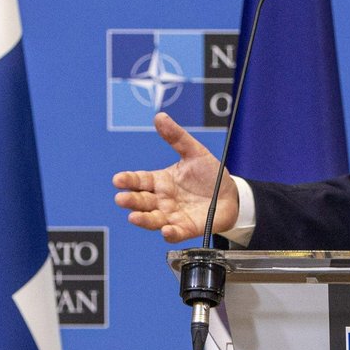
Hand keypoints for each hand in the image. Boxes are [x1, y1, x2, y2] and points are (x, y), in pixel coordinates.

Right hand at [111, 112, 239, 241]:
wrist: (231, 195)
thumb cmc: (210, 175)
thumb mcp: (194, 152)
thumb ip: (176, 137)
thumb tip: (160, 117)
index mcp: (161, 181)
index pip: (140, 181)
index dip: (128, 180)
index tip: (118, 179)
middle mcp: (163, 200)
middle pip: (142, 201)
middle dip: (130, 200)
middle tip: (121, 199)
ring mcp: (173, 215)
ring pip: (153, 219)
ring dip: (143, 219)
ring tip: (134, 217)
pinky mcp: (187, 228)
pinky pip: (176, 233)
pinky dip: (170, 233)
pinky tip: (166, 230)